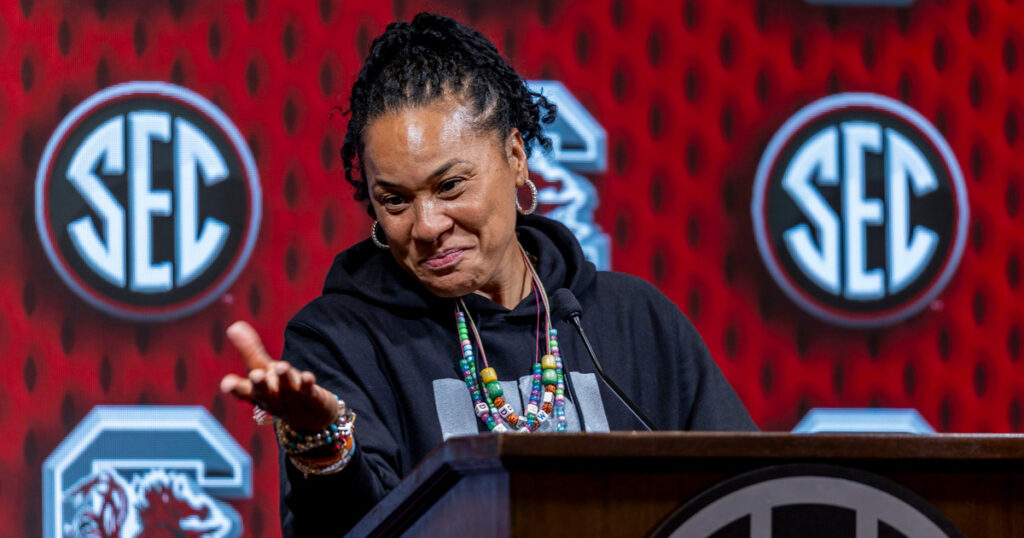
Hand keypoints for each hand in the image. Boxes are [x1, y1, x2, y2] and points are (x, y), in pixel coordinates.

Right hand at [220, 321, 338, 430]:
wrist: (309, 416)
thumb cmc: (278, 389)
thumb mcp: (263, 369)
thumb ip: (250, 350)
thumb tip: (233, 326)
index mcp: (257, 392)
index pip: (243, 391)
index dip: (234, 388)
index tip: (226, 385)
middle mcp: (273, 398)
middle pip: (264, 393)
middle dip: (260, 384)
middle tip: (256, 375)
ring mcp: (292, 401)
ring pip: (287, 390)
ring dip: (284, 379)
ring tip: (282, 366)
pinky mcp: (312, 399)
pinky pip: (309, 392)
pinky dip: (308, 384)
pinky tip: (309, 376)